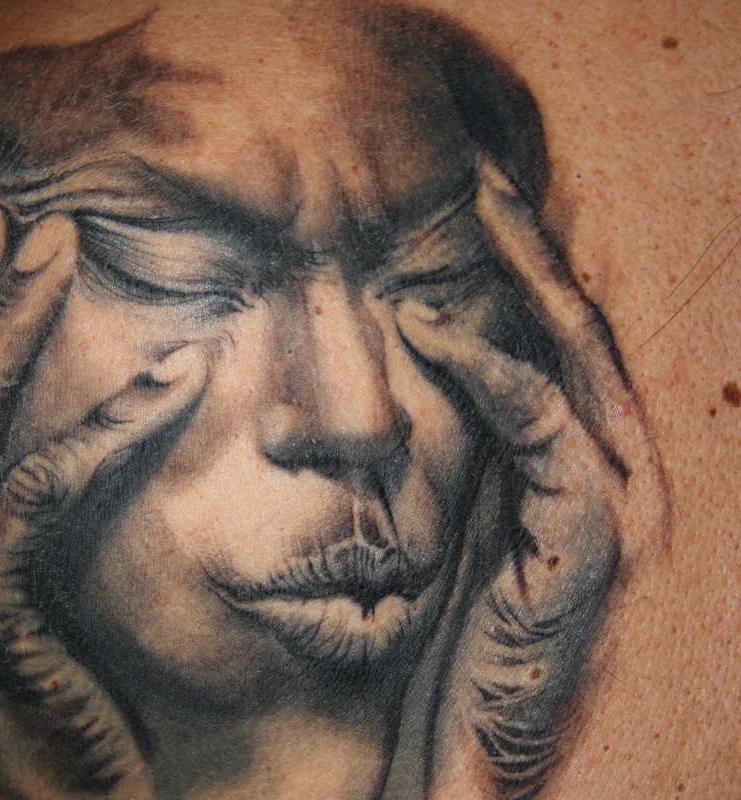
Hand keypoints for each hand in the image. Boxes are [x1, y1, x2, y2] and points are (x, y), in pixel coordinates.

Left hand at [396, 156, 667, 796]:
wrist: (442, 761)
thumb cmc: (420, 647)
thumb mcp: (419, 529)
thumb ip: (420, 459)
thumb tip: (369, 376)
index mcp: (559, 467)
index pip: (550, 343)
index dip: (516, 268)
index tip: (462, 202)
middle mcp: (596, 476)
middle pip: (575, 335)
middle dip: (532, 252)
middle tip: (479, 174)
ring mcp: (600, 512)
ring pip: (578, 367)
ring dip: (529, 285)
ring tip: (480, 210)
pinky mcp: (583, 551)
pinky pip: (552, 439)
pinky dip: (502, 377)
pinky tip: (441, 333)